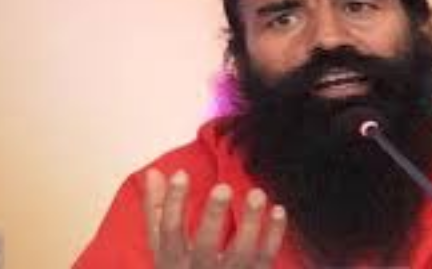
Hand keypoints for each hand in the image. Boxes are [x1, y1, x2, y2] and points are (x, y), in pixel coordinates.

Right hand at [144, 169, 287, 268]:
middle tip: (223, 188)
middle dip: (213, 217)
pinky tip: (278, 210)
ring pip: (241, 254)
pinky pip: (265, 259)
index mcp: (172, 263)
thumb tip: (153, 173)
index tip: (180, 174)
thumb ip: (158, 211)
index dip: (172, 203)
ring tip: (256, 193)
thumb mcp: (164, 249)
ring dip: (250, 223)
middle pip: (205, 246)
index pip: (169, 233)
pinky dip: (274, 235)